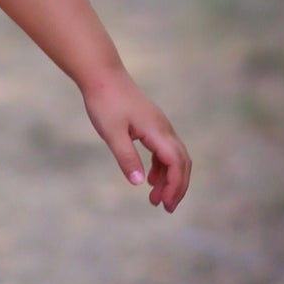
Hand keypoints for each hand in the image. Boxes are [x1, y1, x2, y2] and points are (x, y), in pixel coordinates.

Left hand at [82, 70, 191, 211]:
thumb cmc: (105, 102)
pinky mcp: (151, 124)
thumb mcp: (112, 133)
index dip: (175, 185)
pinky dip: (160, 167)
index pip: (176, 163)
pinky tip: (149, 178)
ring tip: (154, 199)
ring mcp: (159, 126)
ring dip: (168, 178)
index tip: (165, 204)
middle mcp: (164, 128)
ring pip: (174, 157)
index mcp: (157, 131)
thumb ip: (126, 157)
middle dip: (177, 186)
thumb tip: (140, 183)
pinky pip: (163, 150)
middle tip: (166, 208)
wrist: (102, 75)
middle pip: (182, 162)